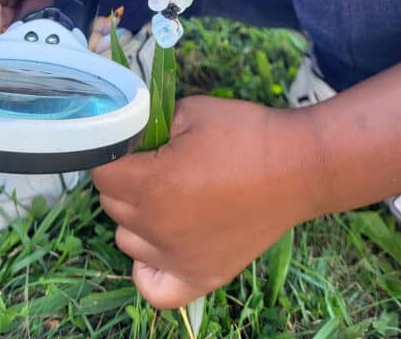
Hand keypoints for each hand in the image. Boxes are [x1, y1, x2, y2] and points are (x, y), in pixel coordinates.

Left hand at [92, 95, 320, 308]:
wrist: (298, 166)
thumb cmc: (246, 133)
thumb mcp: (191, 111)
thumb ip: (151, 124)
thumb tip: (128, 134)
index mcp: (153, 184)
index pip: (101, 171)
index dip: (114, 151)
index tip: (134, 142)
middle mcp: (159, 228)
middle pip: (111, 204)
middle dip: (126, 180)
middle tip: (157, 162)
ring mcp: (179, 258)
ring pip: (127, 239)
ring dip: (138, 217)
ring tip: (170, 195)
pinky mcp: (202, 277)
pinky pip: (153, 289)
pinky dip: (148, 269)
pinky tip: (162, 244)